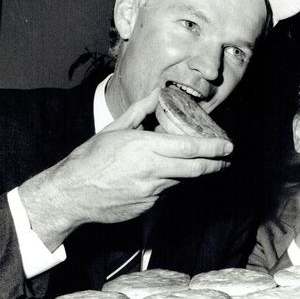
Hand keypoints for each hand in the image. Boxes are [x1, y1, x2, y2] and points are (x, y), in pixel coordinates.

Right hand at [19, 88, 232, 249]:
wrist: (71, 194)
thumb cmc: (90, 158)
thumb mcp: (115, 128)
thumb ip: (141, 110)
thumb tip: (157, 92)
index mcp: (145, 147)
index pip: (190, 147)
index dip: (213, 148)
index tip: (228, 147)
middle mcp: (152, 170)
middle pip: (196, 169)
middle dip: (216, 164)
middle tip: (227, 160)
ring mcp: (151, 191)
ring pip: (182, 181)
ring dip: (193, 173)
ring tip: (203, 165)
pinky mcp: (147, 206)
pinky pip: (166, 193)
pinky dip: (170, 183)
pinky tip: (163, 177)